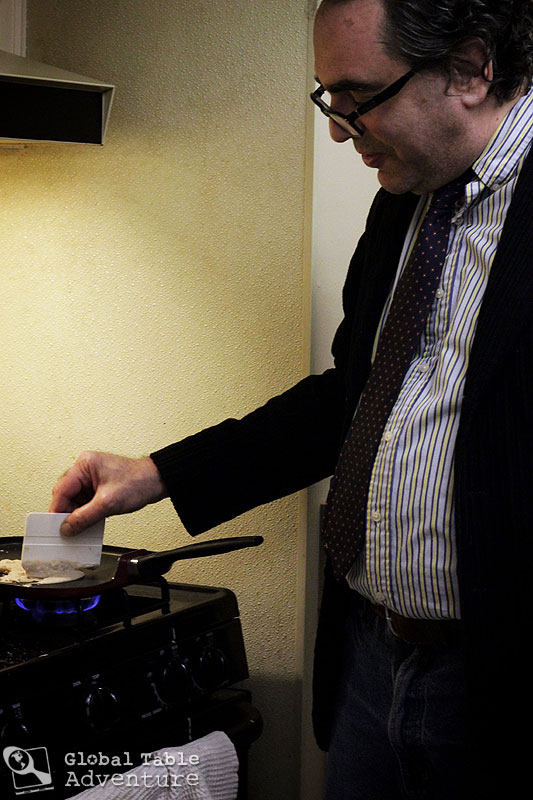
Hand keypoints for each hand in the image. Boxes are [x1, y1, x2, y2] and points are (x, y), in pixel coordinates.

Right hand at [49, 451, 167, 534]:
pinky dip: (86, 514)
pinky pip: (85, 502)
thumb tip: (67, 527)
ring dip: (78, 515)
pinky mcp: (99, 487)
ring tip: (81, 528)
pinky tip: (89, 523)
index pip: (62, 489)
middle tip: (68, 530)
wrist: (158, 481)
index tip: (54, 526)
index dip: (57, 509)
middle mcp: (86, 469)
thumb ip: (84, 517)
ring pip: (75, 501)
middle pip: (67, 495)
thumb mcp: (108, 503)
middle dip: (67, 513)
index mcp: (85, 465)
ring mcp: (92, 478)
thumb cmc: (139, 481)